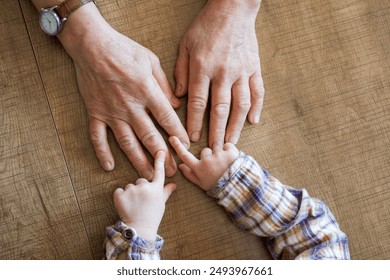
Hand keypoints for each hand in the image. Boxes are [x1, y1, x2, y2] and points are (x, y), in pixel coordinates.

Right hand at [57, 4, 189, 177]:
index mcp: (147, 92)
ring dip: (139, 161)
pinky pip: (98, 137)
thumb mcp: (151, 61)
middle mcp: (130, 107)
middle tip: (171, 171)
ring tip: (148, 175)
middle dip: (162, 156)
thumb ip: (165, 85)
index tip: (186, 146)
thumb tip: (176, 105)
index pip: (167, 119)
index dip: (178, 134)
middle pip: (150, 137)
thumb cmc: (124, 50)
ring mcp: (111, 112)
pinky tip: (108, 166)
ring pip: (127, 143)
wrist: (91, 45)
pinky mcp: (95, 113)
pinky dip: (102, 153)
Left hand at [113, 151, 175, 239]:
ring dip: (130, 194)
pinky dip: (120, 198)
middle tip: (141, 202)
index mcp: (156, 188)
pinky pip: (119, 191)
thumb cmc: (152, 216)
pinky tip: (125, 207)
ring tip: (133, 207)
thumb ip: (166, 192)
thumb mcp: (161, 204)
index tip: (160, 150)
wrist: (140, 229)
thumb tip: (174, 184)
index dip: (160, 160)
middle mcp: (145, 186)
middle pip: (141, 180)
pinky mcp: (120, 194)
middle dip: (140, 189)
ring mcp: (133, 189)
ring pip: (130, 187)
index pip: (159, 171)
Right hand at [169, 136, 238, 190]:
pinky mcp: (230, 152)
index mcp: (199, 168)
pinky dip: (230, 150)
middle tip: (217, 166)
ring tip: (226, 164)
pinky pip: (228, 145)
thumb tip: (180, 166)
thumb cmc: (217, 186)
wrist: (236, 187)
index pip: (185, 155)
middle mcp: (206, 161)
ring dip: (221, 153)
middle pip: (205, 151)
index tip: (172, 137)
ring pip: (217, 147)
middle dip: (210, 156)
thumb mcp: (201, 184)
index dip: (177, 146)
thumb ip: (189, 174)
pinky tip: (232, 159)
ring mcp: (218, 155)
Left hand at [174, 0, 263, 147]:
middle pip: (220, 109)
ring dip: (236, 126)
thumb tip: (179, 96)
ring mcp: (242, 71)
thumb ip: (180, 71)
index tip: (193, 139)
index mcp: (203, 67)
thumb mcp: (185, 44)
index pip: (199, 102)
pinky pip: (258, 91)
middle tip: (214, 150)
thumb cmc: (205, 26)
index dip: (195, 123)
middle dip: (216, 132)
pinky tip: (254, 121)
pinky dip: (258, 107)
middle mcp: (223, 72)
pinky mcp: (255, 68)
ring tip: (232, 142)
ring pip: (240, 105)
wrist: (233, 8)